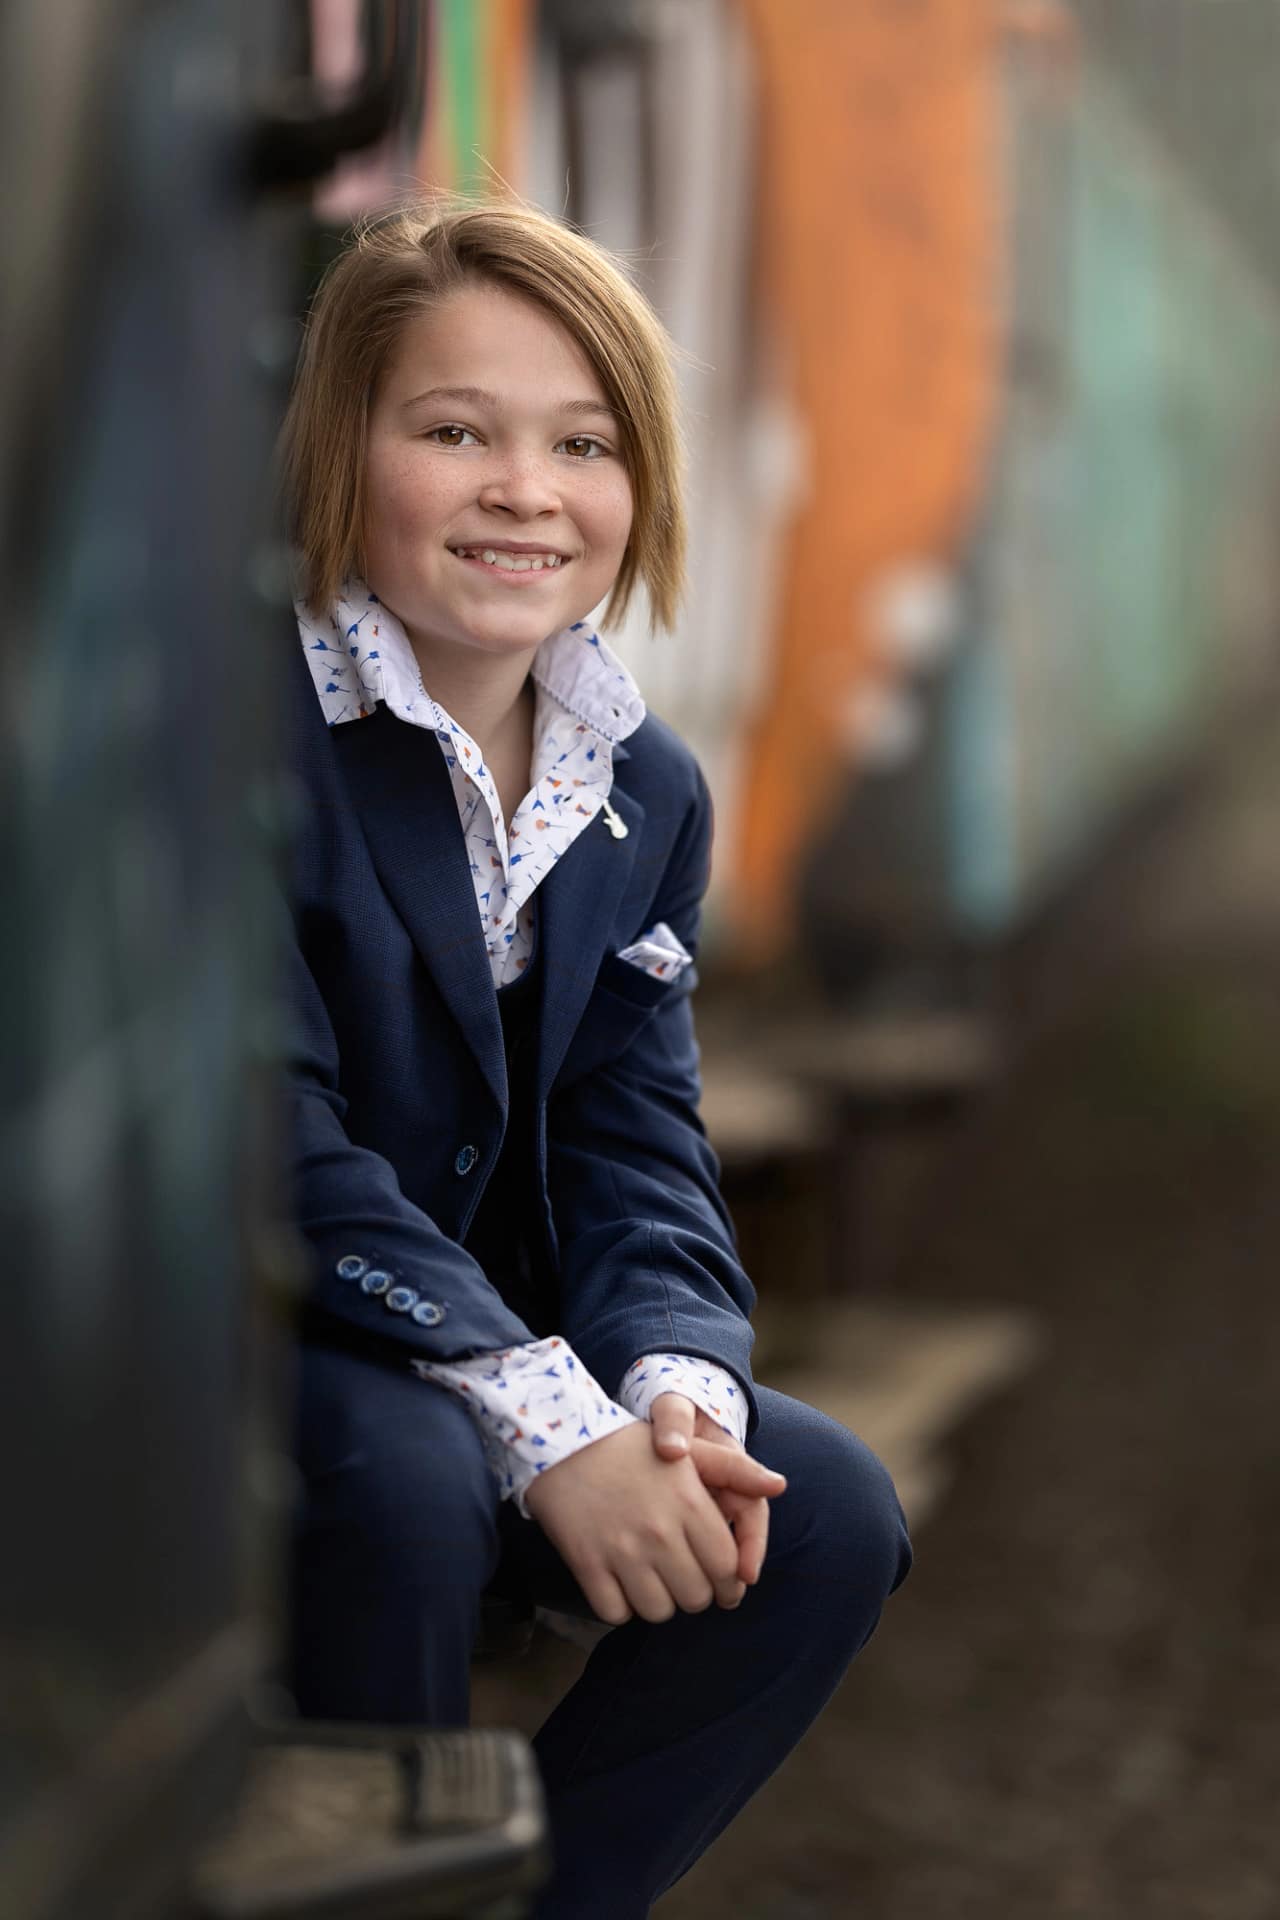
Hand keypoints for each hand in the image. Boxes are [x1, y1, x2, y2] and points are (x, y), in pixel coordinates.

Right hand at [523, 1417, 785, 1625]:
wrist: (560, 1442)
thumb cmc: (630, 1448)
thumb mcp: (686, 1452)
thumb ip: (735, 1472)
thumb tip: (780, 1486)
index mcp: (689, 1503)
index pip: (727, 1568)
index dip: (729, 1584)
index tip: (722, 1584)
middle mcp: (660, 1531)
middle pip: (697, 1597)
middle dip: (695, 1593)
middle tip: (685, 1580)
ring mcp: (621, 1550)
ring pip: (659, 1611)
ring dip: (659, 1602)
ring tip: (653, 1581)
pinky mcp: (587, 1564)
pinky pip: (616, 1613)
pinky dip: (621, 1606)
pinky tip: (620, 1584)